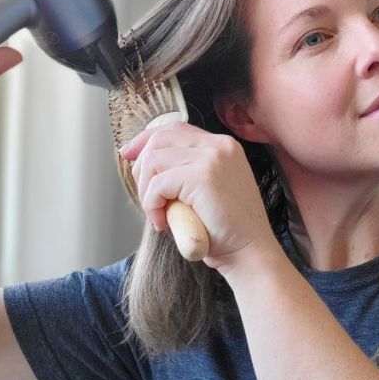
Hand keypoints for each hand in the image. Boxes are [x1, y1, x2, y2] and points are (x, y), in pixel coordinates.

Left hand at [120, 122, 281, 272]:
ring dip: (146, 191)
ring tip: (159, 214)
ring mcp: (212, 158)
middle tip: (147, 199)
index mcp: (223, 145)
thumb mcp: (208, 189)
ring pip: (153, 160)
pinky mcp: (202, 177)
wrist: (250, 252)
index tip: (129, 155)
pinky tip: (163, 222)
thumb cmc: (227, 229)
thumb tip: (143, 160)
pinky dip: (151, 205)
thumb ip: (186, 169)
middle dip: (141, 168)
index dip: (146, 139)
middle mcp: (220, 145)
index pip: (175, 128)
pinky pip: (157, 185)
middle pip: (159, 138)